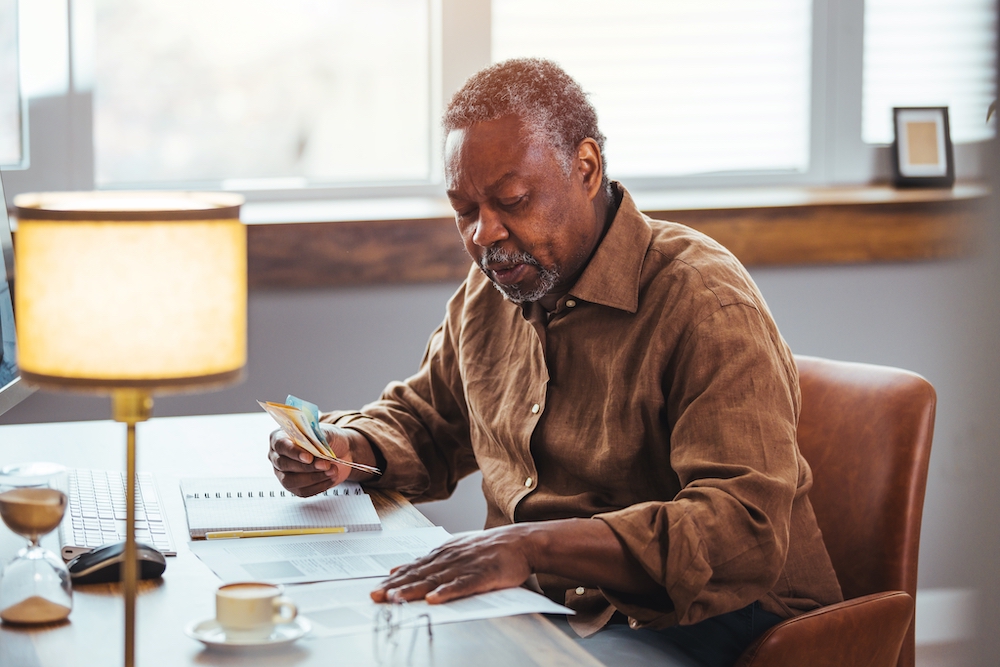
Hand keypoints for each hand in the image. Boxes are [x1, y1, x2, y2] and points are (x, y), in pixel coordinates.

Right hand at [268, 424, 355, 495]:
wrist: (341, 452)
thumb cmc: (329, 439)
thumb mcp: (326, 432)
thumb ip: (318, 438)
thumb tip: (314, 444)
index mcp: (280, 437)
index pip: (280, 444)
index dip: (294, 452)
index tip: (309, 457)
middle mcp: (278, 455)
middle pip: (284, 464)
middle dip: (306, 467)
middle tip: (325, 465)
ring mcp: (283, 473)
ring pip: (290, 481)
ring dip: (313, 478)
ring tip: (331, 471)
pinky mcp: (293, 487)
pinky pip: (302, 491)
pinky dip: (318, 486)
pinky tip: (330, 478)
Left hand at [370, 525, 534, 604]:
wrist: (519, 542)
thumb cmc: (487, 548)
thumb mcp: (454, 548)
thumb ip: (428, 560)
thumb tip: (398, 568)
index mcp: (442, 553)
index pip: (413, 568)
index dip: (394, 580)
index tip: (376, 590)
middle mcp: (449, 558)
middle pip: (418, 575)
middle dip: (396, 586)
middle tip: (376, 596)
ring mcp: (465, 566)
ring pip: (434, 580)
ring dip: (414, 590)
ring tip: (396, 599)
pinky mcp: (481, 575)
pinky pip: (462, 585)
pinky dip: (447, 592)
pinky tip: (434, 599)